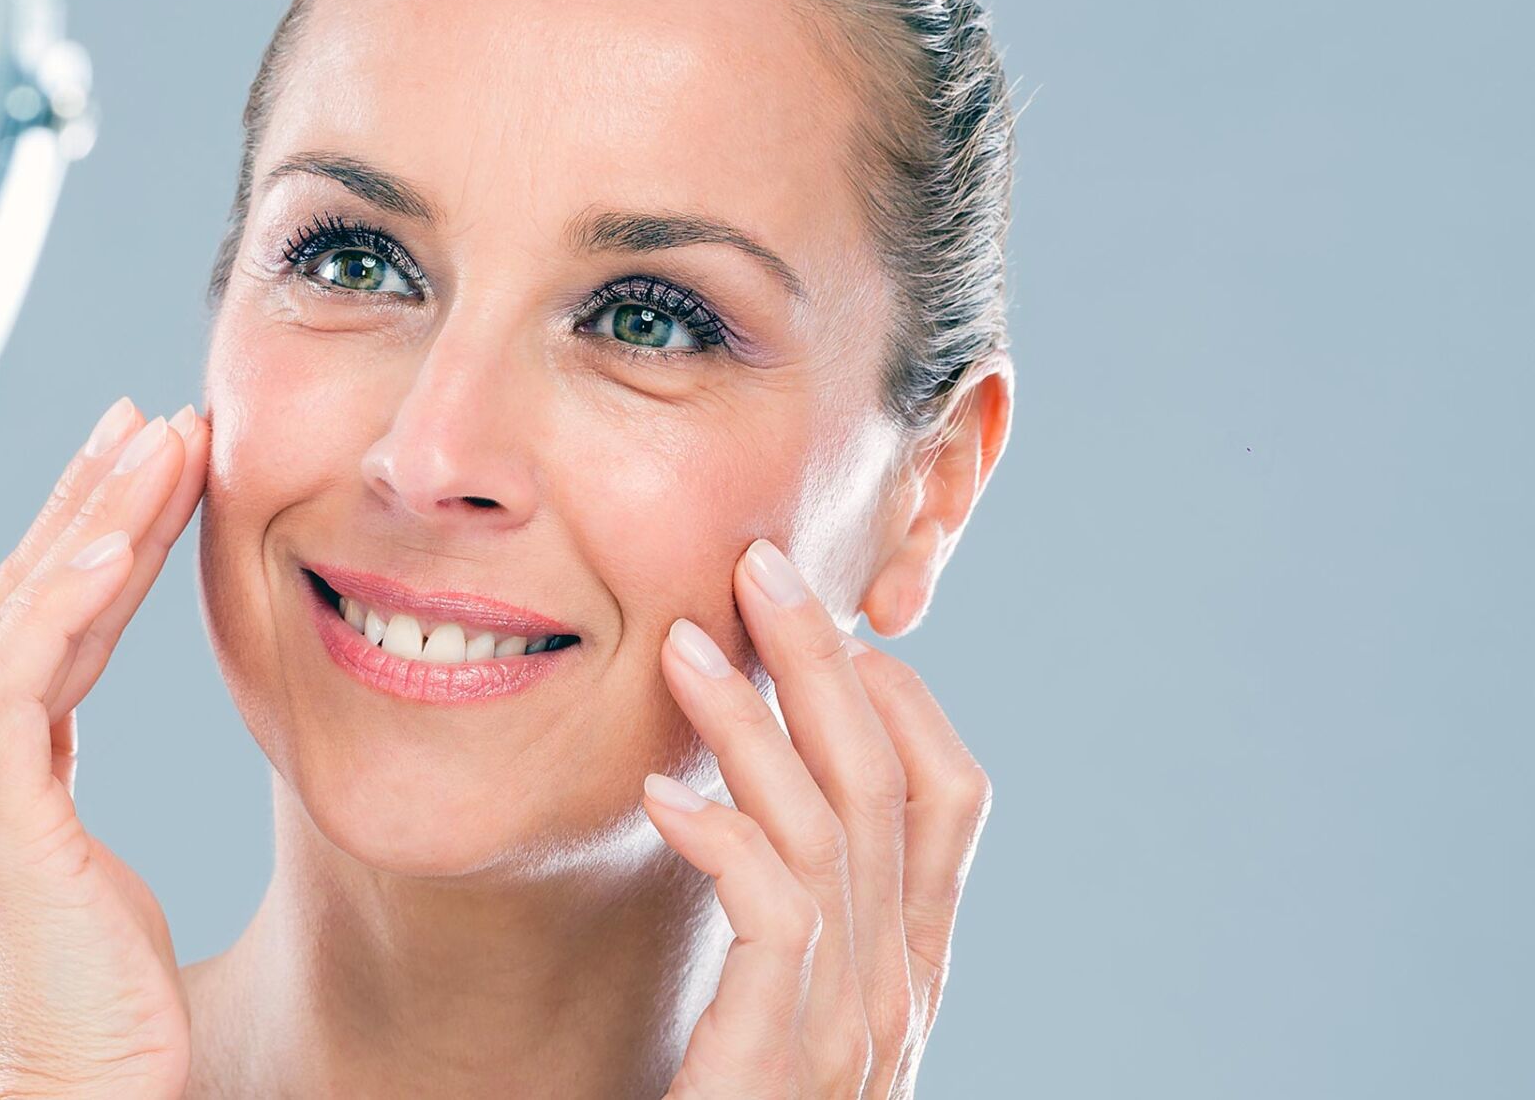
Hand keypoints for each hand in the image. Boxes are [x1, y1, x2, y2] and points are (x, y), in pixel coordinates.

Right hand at [0, 397, 209, 1099]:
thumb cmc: (90, 1005)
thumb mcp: (67, 852)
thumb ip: (45, 765)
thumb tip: (71, 690)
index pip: (12, 622)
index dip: (78, 533)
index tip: (145, 462)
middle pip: (11, 599)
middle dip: (91, 498)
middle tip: (164, 420)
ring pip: (20, 618)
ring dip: (100, 519)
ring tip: (172, 445)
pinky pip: (19, 680)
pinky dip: (69, 597)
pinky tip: (123, 535)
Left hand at [639, 539, 993, 1099]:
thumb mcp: (777, 1005)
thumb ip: (786, 915)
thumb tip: (741, 795)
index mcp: (909, 968)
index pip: (951, 802)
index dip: (904, 698)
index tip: (833, 624)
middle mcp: (901, 992)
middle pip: (892, 785)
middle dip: (829, 663)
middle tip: (758, 564)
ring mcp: (853, 1029)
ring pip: (833, 832)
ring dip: (757, 725)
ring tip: (686, 645)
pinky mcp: (781, 1060)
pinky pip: (775, 917)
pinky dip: (724, 836)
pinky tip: (664, 792)